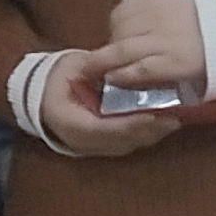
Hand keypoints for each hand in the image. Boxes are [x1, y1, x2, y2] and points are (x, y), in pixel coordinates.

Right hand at [38, 50, 182, 159]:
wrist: (41, 94)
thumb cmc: (57, 78)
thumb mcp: (74, 68)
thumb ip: (97, 70)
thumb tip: (122, 71)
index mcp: (70, 122)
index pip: (106, 128)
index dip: (131, 124)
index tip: (154, 115)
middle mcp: (81, 141)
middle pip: (120, 142)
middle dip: (148, 132)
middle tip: (174, 119)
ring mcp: (90, 147)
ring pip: (125, 145)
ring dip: (150, 135)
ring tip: (173, 121)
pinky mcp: (100, 146)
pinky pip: (125, 144)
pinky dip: (143, 135)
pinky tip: (160, 125)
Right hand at [103, 0, 206, 89]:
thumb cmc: (213, 57)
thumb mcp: (192, 79)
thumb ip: (161, 81)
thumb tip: (132, 84)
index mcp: (179, 62)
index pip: (138, 71)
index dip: (118, 77)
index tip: (106, 81)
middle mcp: (167, 35)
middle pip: (123, 48)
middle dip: (101, 60)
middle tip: (87, 67)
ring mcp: (161, 11)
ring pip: (121, 26)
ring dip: (112, 37)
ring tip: (114, 45)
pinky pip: (128, 6)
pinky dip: (120, 17)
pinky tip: (124, 26)